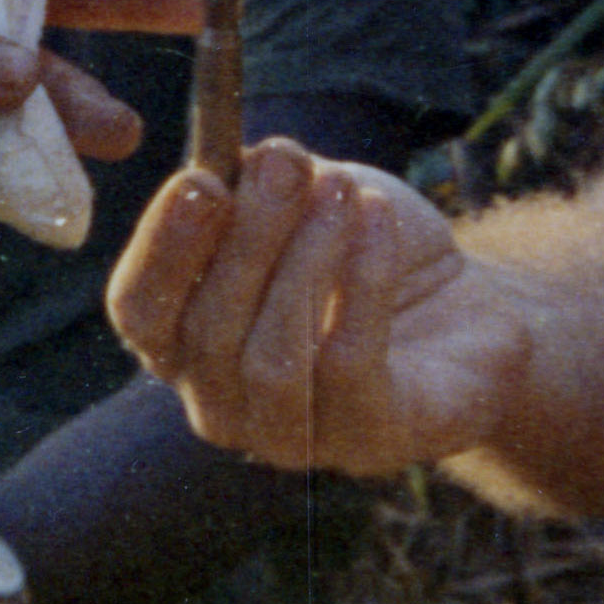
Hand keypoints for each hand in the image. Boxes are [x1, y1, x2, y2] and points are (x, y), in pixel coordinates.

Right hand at [106, 139, 533, 475]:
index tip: (200, 180)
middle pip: (207, 332)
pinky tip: (379, 220)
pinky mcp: (369, 442)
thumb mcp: (302, 198)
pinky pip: (349, 364)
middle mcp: (223, 403)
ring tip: (342, 189)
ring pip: (272, 359)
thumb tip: (238, 160)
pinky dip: (362, 281)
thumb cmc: (363, 250)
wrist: (466, 308)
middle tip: (288, 161)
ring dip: (307, 259)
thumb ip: (255, 182)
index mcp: (185, 341)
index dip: (162, 249)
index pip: (138, 311)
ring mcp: (293, 437)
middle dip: (248, 235)